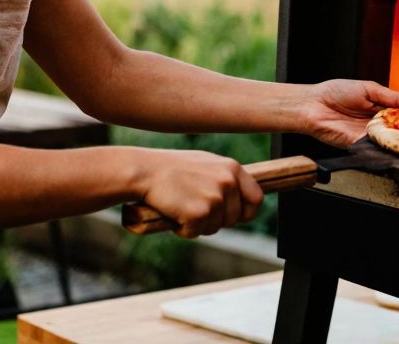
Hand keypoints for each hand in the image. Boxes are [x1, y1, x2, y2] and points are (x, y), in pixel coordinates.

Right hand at [132, 148, 263, 238]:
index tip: (232, 215)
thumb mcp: (205, 165)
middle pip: (235, 218)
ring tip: (180, 205)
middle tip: (194, 209)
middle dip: (216, 220)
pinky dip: (183, 229)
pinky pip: (195, 233)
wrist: (143, 171)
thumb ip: (224, 178)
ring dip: (197, 224)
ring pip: (214, 228)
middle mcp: (228, 182)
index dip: (244, 212)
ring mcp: (215, 198)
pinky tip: (172, 212)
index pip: (256, 199)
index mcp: (232, 168)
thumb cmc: (170, 168)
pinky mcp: (200, 213)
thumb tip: (238, 197)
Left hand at [301, 80, 398, 147]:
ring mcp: (369, 137)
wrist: (312, 105)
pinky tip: (398, 143)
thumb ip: (394, 98)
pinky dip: (387, 147)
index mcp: (381, 109)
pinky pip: (377, 148)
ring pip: (391, 142)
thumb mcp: (370, 89)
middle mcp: (377, 125)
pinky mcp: (360, 147)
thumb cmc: (336, 92)